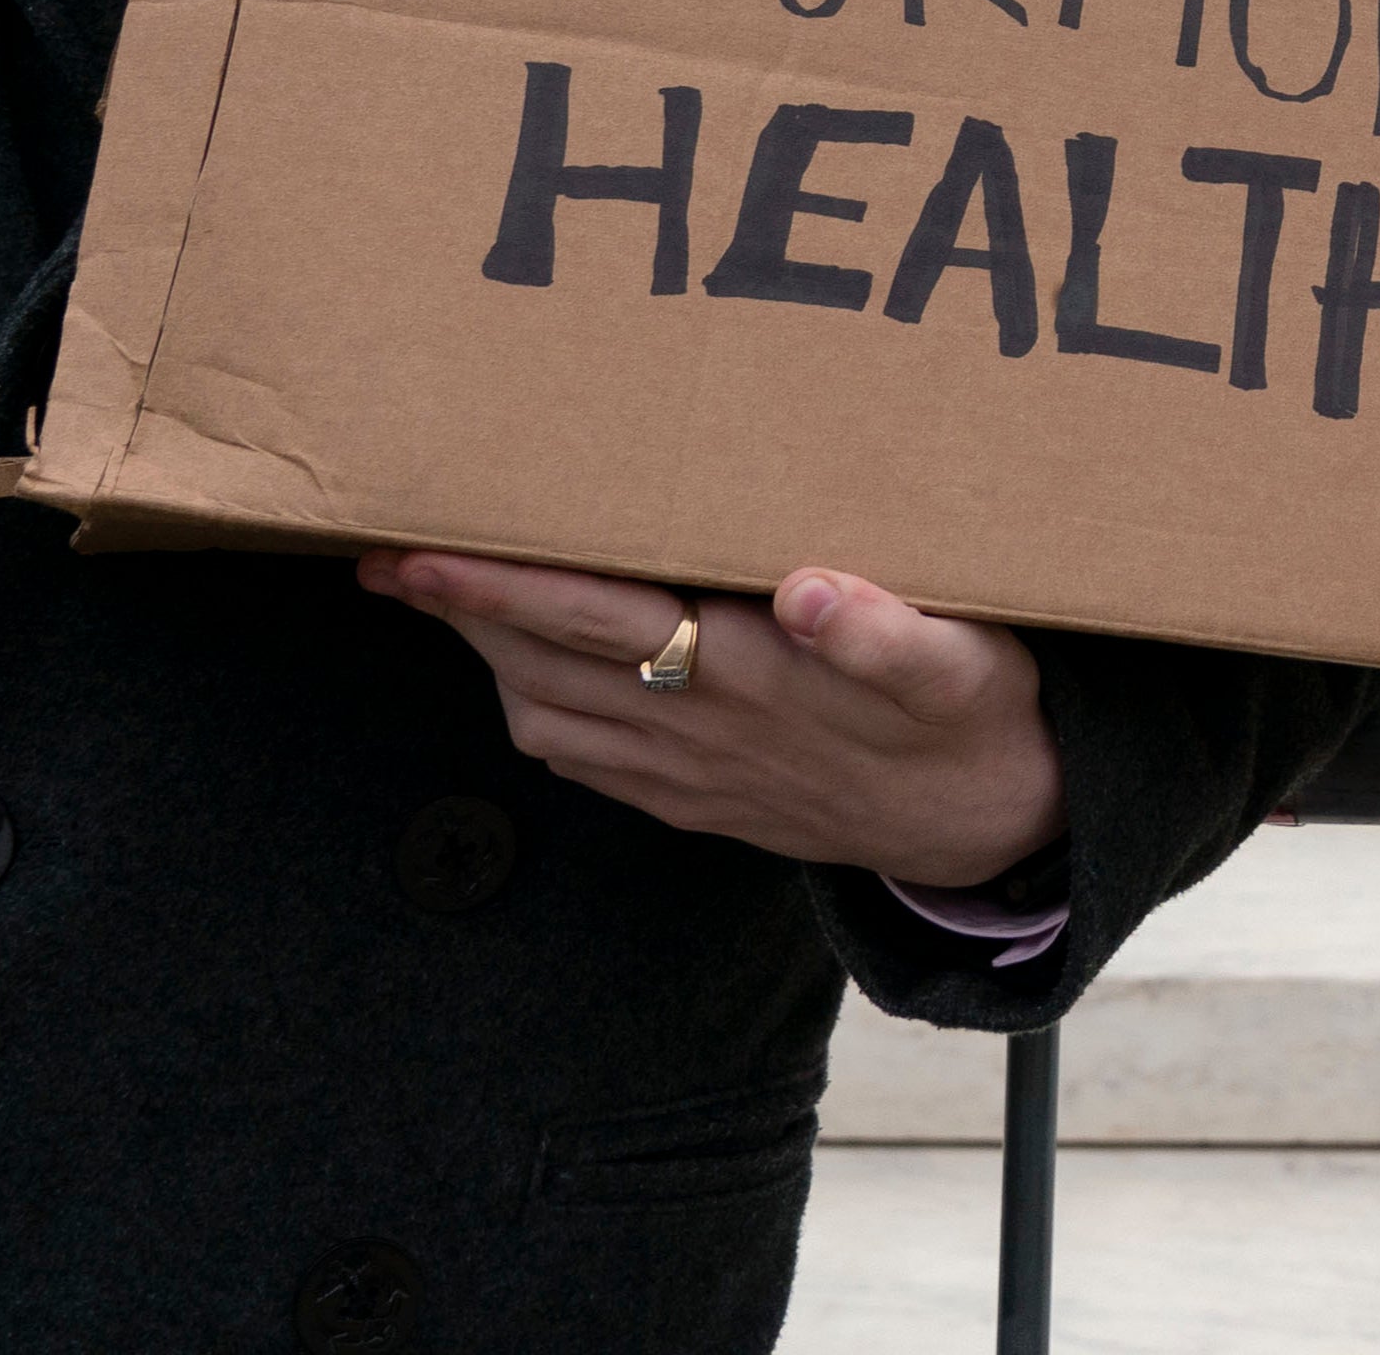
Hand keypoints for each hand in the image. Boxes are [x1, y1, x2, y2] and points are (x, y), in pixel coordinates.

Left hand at [357, 553, 1063, 889]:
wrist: (993, 829)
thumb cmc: (979, 716)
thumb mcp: (965, 664)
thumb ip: (886, 632)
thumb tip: (809, 588)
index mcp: (758, 678)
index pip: (599, 623)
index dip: (506, 589)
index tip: (430, 550)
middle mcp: (706, 731)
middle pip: (547, 667)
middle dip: (460, 613)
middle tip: (386, 554)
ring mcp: (694, 776)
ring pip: (551, 716)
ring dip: (486, 660)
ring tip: (445, 599)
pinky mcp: (700, 803)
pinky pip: (588, 762)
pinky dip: (533, 712)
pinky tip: (523, 677)